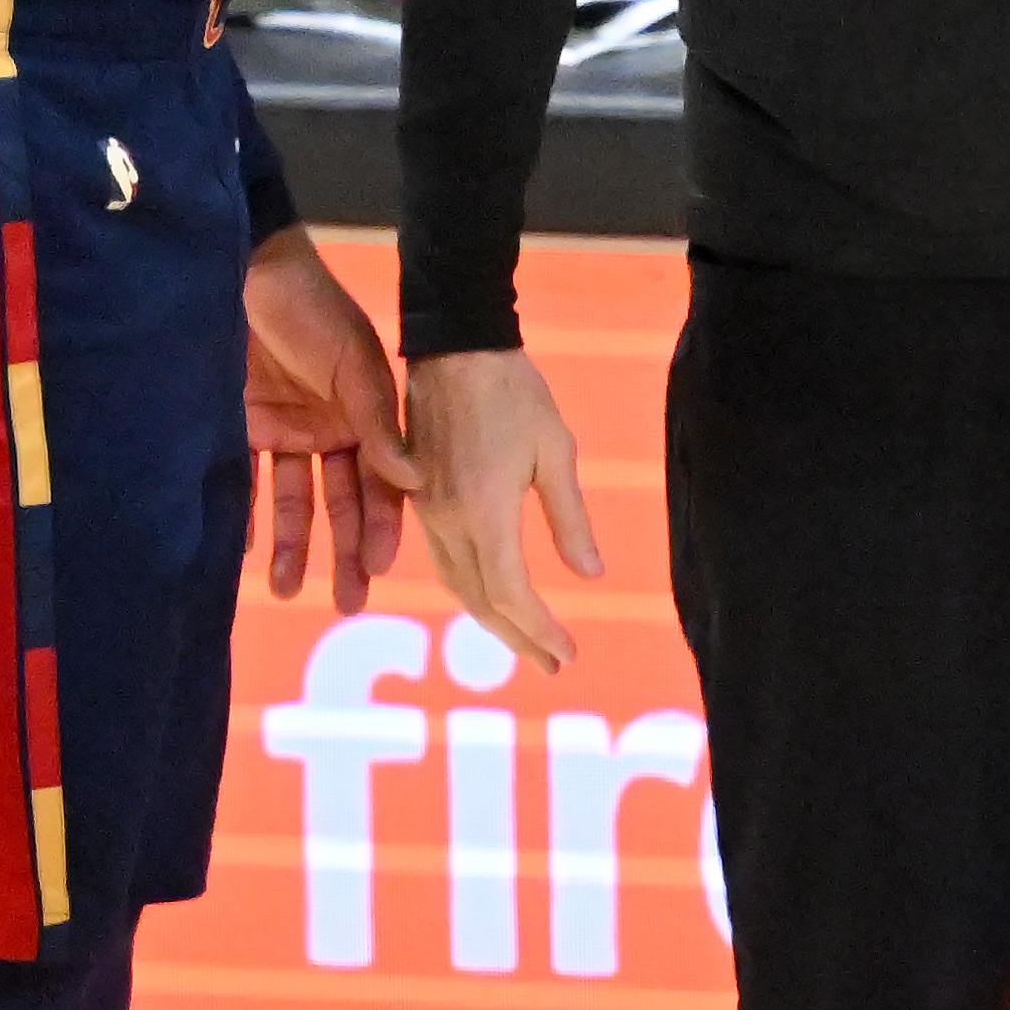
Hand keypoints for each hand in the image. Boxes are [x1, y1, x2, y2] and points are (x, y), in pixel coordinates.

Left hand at [247, 229, 415, 609]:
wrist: (247, 272)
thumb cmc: (313, 311)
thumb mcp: (354, 363)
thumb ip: (379, 422)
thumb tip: (413, 483)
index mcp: (368, 414)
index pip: (381, 481)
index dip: (380, 524)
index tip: (376, 567)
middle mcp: (332, 428)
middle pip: (342, 501)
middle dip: (344, 551)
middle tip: (346, 601)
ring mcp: (288, 428)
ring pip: (294, 500)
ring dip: (292, 544)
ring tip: (286, 588)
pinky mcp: (244, 425)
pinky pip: (245, 481)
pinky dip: (244, 515)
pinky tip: (242, 552)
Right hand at [408, 346, 600, 673]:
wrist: (453, 345)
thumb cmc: (514, 391)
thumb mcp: (555, 451)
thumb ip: (570, 518)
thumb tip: (591, 574)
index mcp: (483, 512)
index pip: (509, 594)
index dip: (538, 630)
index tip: (567, 652)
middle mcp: (447, 520)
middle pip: (480, 600)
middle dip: (518, 637)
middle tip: (553, 664)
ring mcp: (427, 509)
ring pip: (456, 584)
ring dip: (491, 619)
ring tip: (526, 641)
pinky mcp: (418, 496)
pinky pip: (442, 559)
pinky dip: (469, 588)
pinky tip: (488, 595)